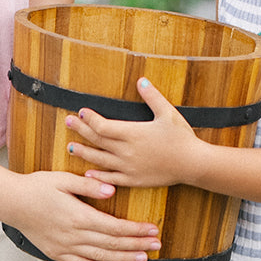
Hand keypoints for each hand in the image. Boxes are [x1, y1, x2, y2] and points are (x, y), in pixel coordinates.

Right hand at [6, 168, 159, 260]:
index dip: (135, 230)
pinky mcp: (57, 253)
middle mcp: (73, 235)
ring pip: (101, 256)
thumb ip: (89, 186)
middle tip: (157, 245)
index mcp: (78, 216)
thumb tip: (112, 190)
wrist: (10, 202)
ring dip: (124, 258)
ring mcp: (65, 247)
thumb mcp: (63, 179)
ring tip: (144, 258)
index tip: (152, 229)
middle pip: (112, 243)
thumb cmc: (37, 186)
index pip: (114, 226)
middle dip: (137, 245)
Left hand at [65, 77, 198, 188]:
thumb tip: (141, 80)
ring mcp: (129, 167)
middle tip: (67, 122)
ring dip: (84, 153)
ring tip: (71, 147)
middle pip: (97, 140)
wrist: (193, 164)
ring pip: (100, 160)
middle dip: (81, 131)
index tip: (81, 111)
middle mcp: (126, 151)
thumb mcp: (168, 113)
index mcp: (132, 133)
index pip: (103, 125)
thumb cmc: (182, 137)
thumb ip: (152, 96)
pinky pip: (111, 178)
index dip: (89, 119)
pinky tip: (87, 173)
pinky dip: (98, 175)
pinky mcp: (134, 180)